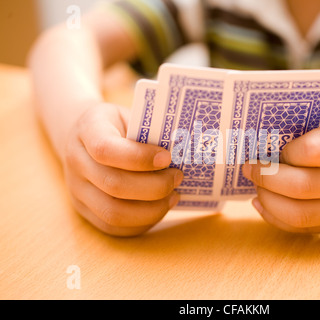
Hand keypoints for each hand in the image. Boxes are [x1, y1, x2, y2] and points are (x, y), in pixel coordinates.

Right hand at [63, 103, 182, 236]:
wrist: (87, 138)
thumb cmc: (119, 126)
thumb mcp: (131, 116)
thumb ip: (150, 132)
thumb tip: (182, 153)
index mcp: (87, 130)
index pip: (106, 150)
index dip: (140, 158)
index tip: (168, 157)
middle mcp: (76, 162)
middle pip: (114, 186)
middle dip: (155, 186)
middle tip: (178, 177)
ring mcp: (77, 191)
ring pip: (114, 213)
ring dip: (151, 209)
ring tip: (173, 196)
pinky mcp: (85, 212)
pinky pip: (115, 227)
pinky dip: (143, 222)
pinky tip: (161, 208)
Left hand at [242, 122, 319, 232]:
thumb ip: (311, 135)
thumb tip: (260, 148)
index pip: (314, 150)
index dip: (285, 151)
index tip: (271, 147)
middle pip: (303, 187)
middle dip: (266, 178)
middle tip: (250, 167)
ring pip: (300, 214)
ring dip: (268, 201)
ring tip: (256, 186)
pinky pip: (303, 229)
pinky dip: (275, 217)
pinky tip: (263, 203)